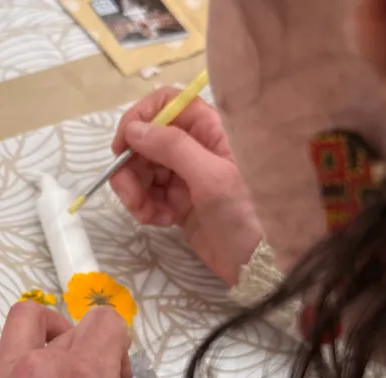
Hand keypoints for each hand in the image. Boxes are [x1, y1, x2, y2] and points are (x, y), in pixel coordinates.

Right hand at [110, 87, 261, 284]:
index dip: (140, 119)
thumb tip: (134, 129)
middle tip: (128, 194)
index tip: (122, 146)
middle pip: (148, 141)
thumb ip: (172, 148)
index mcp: (212, 129)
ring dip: (136, 191)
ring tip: (145, 214)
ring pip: (145, 170)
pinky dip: (147, 207)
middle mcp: (198, 147)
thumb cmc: (248, 214)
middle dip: (132, 166)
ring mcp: (188, 176)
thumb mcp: (212, 178)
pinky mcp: (181, 203)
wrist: (263, 265)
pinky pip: (151, 196)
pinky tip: (159, 221)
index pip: (167, 104)